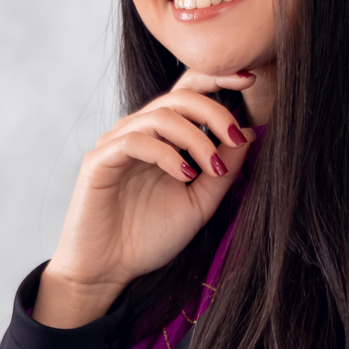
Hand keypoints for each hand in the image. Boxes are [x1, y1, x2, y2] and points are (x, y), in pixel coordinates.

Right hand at [33, 69, 257, 328]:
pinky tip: (185, 175)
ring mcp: (116, 144)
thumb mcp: (200, 202)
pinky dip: (166, 154)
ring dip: (194, 138)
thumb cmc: (151, 237)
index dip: (217, 78)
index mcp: (163, 137)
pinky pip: (134, 141)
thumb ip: (224, 170)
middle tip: (235, 138)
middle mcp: (139, 131)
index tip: (249, 80)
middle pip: (179, 97)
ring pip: (159, 115)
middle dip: (213, 111)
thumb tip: (247, 131)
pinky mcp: (99, 161)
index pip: (189, 91)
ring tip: (210, 169)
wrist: (109, 271)